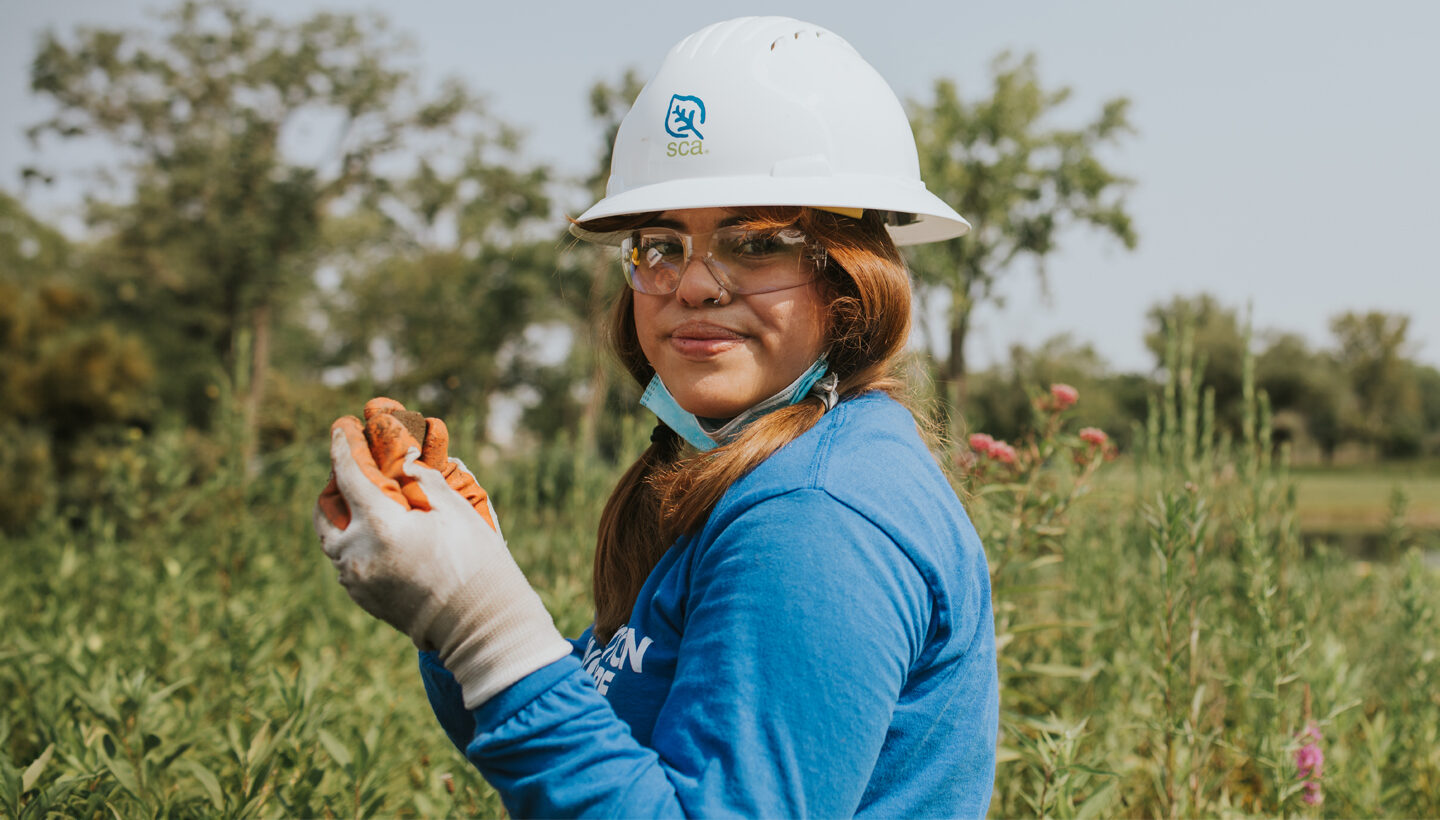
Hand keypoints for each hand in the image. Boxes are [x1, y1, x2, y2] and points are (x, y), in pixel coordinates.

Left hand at [314, 415, 570, 706]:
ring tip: (361, 501)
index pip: (349, 473)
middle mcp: (358, 553)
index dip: (344, 444)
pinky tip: (376, 534)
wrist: (479, 626)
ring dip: (341, 516)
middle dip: (332, 485)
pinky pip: (346, 562)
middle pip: (325, 510)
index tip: (342, 425)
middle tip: (349, 469)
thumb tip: (406, 461)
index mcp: (381, 526)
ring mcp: (357, 580)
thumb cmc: (475, 563)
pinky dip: (352, 542)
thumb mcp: (455, 510)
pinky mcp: (363, 598)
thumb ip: (424, 479)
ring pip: (331, 540)